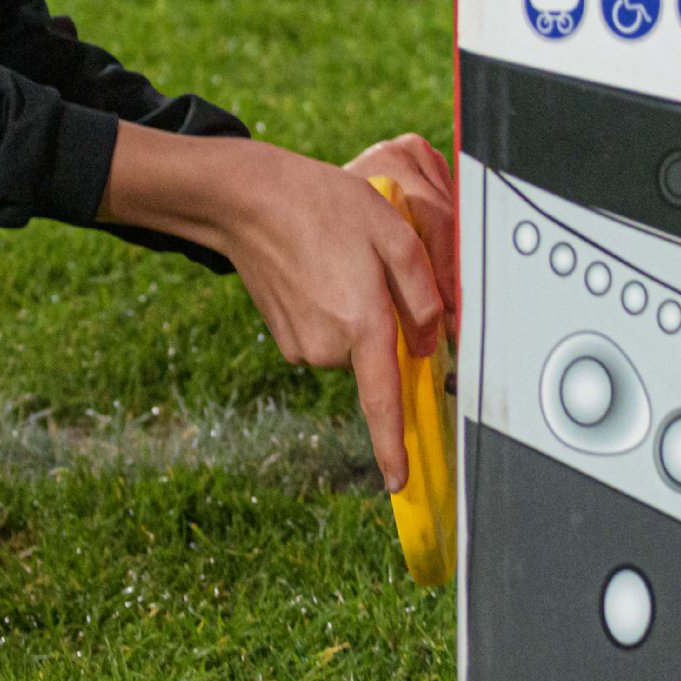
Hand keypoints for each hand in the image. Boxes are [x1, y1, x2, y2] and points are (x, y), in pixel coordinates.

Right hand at [103, 124, 454, 488]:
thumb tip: (432, 341)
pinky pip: (329, 336)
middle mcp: (329, 345)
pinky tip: (320, 273)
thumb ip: (424, 293)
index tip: (399, 480)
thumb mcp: (392, 234)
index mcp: (362, 323)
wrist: (248, 201)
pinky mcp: (286, 338)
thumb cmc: (322, 207)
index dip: (393, 446)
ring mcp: (302, 345)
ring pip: (354, 346)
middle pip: (380, 357)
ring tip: (339, 264)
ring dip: (359, 316)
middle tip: (371, 270)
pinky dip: (334, 312)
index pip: (383, 402)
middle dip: (387, 326)